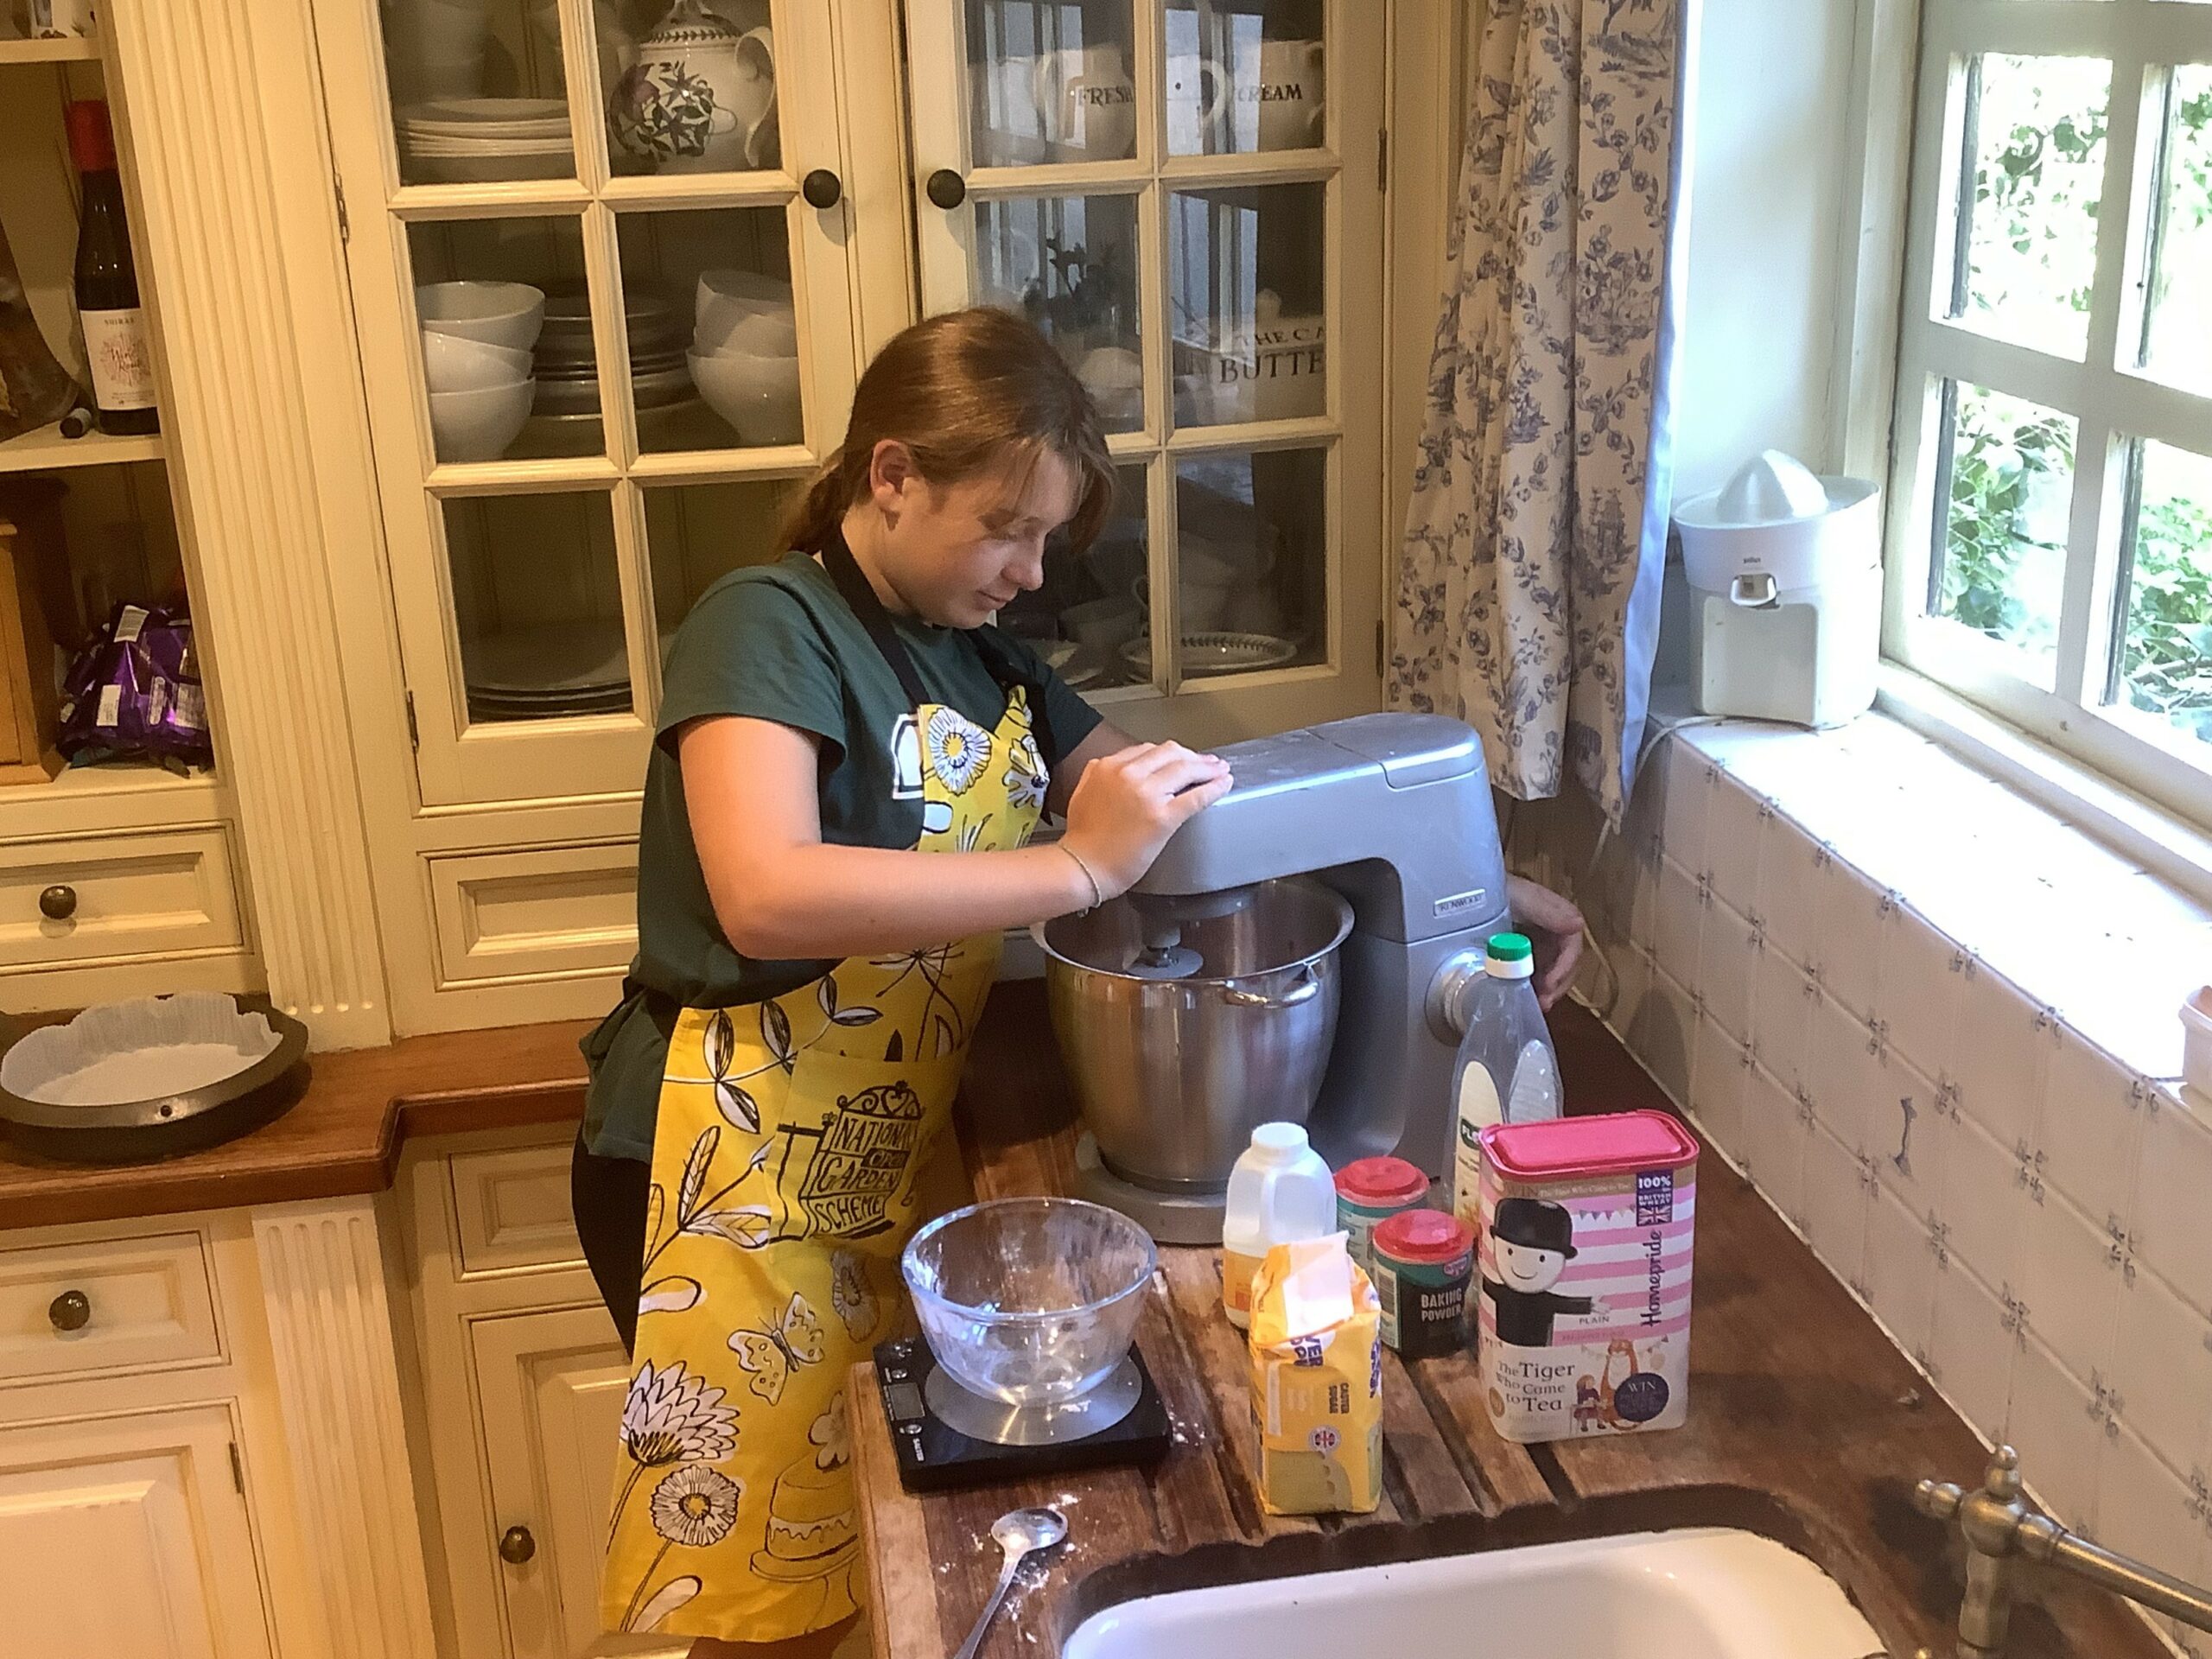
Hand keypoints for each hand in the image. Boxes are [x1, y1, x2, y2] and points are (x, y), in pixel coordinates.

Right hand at [1059, 742, 1232, 900]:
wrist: (1083, 867)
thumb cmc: (1082, 839)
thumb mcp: (1082, 793)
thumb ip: (1097, 774)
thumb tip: (1112, 767)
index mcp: (1108, 767)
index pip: (1148, 750)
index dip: (1170, 754)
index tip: (1181, 759)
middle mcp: (1128, 774)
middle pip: (1171, 753)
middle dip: (1192, 756)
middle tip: (1208, 763)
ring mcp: (1147, 795)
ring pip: (1185, 769)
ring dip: (1208, 768)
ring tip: (1220, 770)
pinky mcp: (1163, 817)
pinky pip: (1195, 796)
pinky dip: (1214, 788)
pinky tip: (1224, 785)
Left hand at [1507, 874, 1584, 1010]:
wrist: (1475, 889)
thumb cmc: (1501, 890)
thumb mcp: (1523, 897)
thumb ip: (1548, 911)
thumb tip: (1578, 925)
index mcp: (1561, 916)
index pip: (1573, 946)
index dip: (1565, 967)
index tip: (1549, 984)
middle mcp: (1556, 931)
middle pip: (1567, 963)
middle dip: (1558, 984)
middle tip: (1543, 1002)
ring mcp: (1542, 943)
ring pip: (1555, 971)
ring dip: (1548, 990)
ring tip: (1536, 1005)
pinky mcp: (1528, 953)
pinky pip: (1538, 973)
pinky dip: (1535, 986)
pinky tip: (1526, 997)